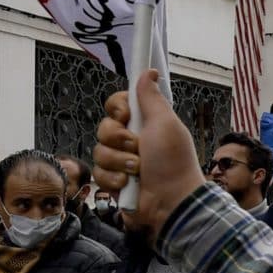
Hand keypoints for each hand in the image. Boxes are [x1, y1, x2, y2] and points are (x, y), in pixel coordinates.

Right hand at [93, 72, 204, 233]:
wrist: (171, 201)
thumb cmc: (174, 162)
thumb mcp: (166, 124)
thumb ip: (152, 98)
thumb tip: (149, 72)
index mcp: (144, 124)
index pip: (116, 106)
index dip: (117, 108)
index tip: (125, 114)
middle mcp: (131, 141)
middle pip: (104, 127)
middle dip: (118, 138)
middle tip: (138, 147)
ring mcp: (121, 162)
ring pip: (98, 151)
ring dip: (119, 161)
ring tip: (138, 170)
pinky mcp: (113, 181)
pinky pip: (97, 173)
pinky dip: (114, 179)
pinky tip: (129, 184)